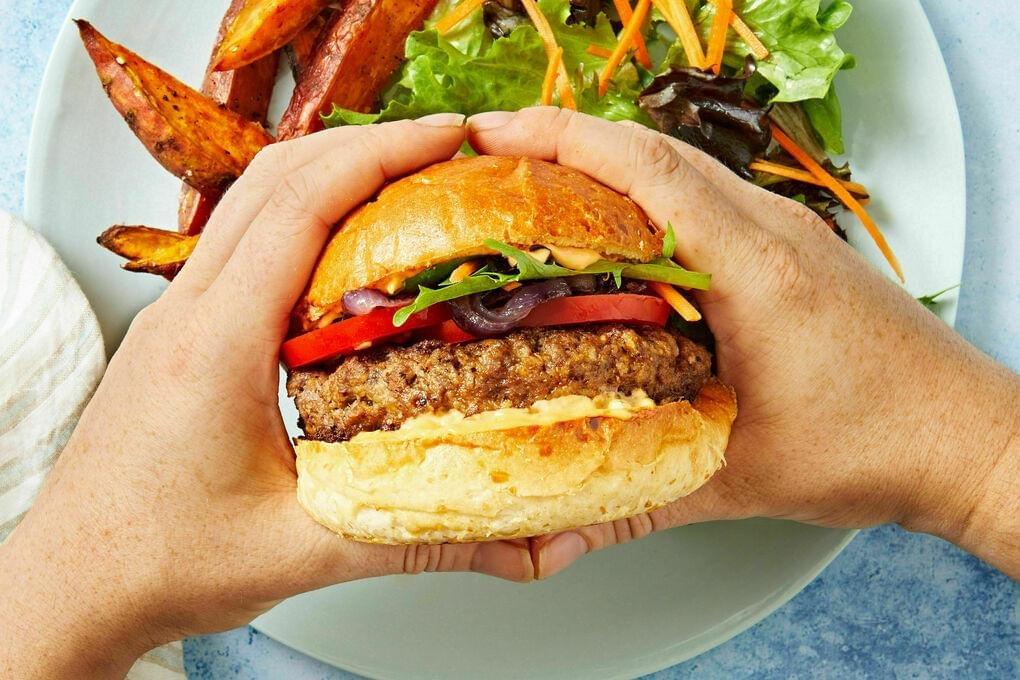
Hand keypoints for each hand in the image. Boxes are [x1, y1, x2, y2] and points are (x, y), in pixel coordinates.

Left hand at [0, 115, 536, 678]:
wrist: (75, 583)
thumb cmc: (160, 562)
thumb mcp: (306, 551)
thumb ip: (424, 539)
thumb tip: (526, 545)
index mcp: (217, 346)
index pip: (301, 208)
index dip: (382, 156)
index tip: (449, 136)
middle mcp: (188, 313)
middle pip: (275, 180)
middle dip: (366, 147)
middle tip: (445, 147)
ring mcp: (176, 317)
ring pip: (251, 203)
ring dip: (329, 174)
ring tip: (406, 180)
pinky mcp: (178, 333)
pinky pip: (240, 243)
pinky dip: (300, 217)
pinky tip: (345, 250)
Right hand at [465, 107, 1019, 578]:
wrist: (964, 438)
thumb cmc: (879, 446)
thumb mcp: (741, 479)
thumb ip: (640, 503)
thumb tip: (562, 535)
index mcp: (756, 271)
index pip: (647, 173)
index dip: (562, 142)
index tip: (497, 137)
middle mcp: (772, 233)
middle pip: (654, 152)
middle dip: (566, 142)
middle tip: (497, 158)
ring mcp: (787, 233)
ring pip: (681, 170)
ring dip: (609, 168)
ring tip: (541, 189)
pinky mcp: (793, 249)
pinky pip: (707, 198)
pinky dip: (649, 198)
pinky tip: (619, 236)